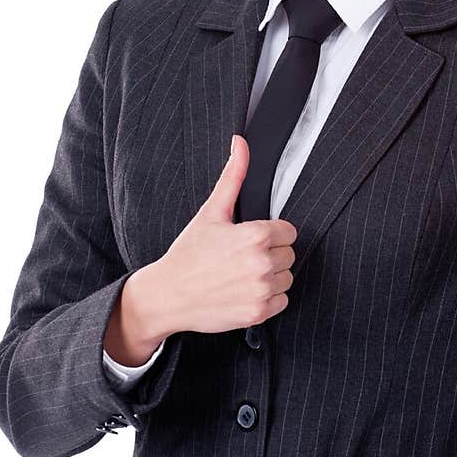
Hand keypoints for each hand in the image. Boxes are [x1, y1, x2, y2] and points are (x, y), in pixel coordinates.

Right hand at [149, 134, 296, 334]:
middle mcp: (262, 264)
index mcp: (256, 235)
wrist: (167, 295)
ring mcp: (261, 290)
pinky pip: (281, 301)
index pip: (289, 232)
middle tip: (241, 258)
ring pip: (287, 278)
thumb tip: (241, 143)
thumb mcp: (211, 212)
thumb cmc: (188, 253)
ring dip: (270, 277)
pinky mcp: (258, 313)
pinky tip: (243, 292)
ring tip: (241, 275)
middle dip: (270, 255)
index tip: (249, 240)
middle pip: (289, 255)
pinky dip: (267, 299)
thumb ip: (233, 176)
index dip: (270, 234)